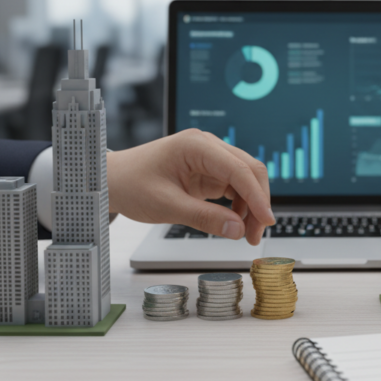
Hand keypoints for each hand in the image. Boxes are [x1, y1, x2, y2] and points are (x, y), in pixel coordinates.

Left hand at [107, 129, 274, 244]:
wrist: (114, 180)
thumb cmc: (132, 185)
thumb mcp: (166, 206)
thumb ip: (204, 218)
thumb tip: (237, 230)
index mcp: (196, 145)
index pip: (238, 169)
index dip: (257, 196)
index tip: (266, 221)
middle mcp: (207, 146)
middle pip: (249, 170)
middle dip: (258, 202)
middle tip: (255, 235)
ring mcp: (210, 157)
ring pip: (245, 179)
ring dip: (251, 205)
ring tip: (245, 235)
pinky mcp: (209, 170)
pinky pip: (234, 186)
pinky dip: (240, 204)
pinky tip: (235, 222)